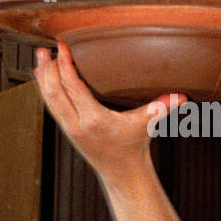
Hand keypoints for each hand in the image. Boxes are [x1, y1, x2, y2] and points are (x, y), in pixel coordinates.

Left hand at [33, 42, 185, 180]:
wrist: (122, 172)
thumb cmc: (133, 147)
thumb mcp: (147, 124)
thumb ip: (162, 107)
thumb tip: (182, 96)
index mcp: (94, 119)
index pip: (73, 87)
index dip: (65, 65)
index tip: (63, 48)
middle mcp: (77, 124)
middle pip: (53, 92)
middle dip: (47, 69)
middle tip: (44, 49)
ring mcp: (69, 128)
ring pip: (48, 99)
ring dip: (42, 77)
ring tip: (39, 57)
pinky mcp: (67, 129)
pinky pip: (51, 106)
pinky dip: (45, 89)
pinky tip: (42, 76)